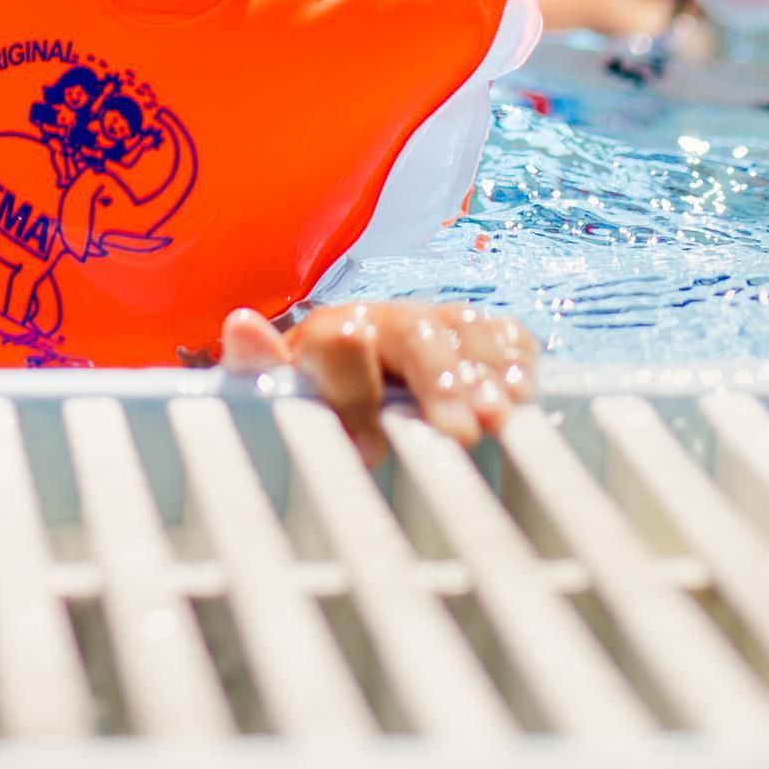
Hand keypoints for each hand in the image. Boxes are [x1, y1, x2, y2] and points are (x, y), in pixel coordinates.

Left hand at [222, 300, 537, 458]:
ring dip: (487, 373)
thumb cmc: (306, 394)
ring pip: (465, 333)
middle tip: (463, 433)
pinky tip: (526, 391)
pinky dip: (516, 358)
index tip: (371, 449)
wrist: (338, 373)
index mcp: (328, 332)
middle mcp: (385, 320)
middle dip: (440, 382)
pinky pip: (501, 334)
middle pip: (417, 337)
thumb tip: (241, 325)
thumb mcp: (274, 388)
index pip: (341, 344)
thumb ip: (258, 368)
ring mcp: (433, 323)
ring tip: (504, 415)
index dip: (356, 392)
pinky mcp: (471, 336)